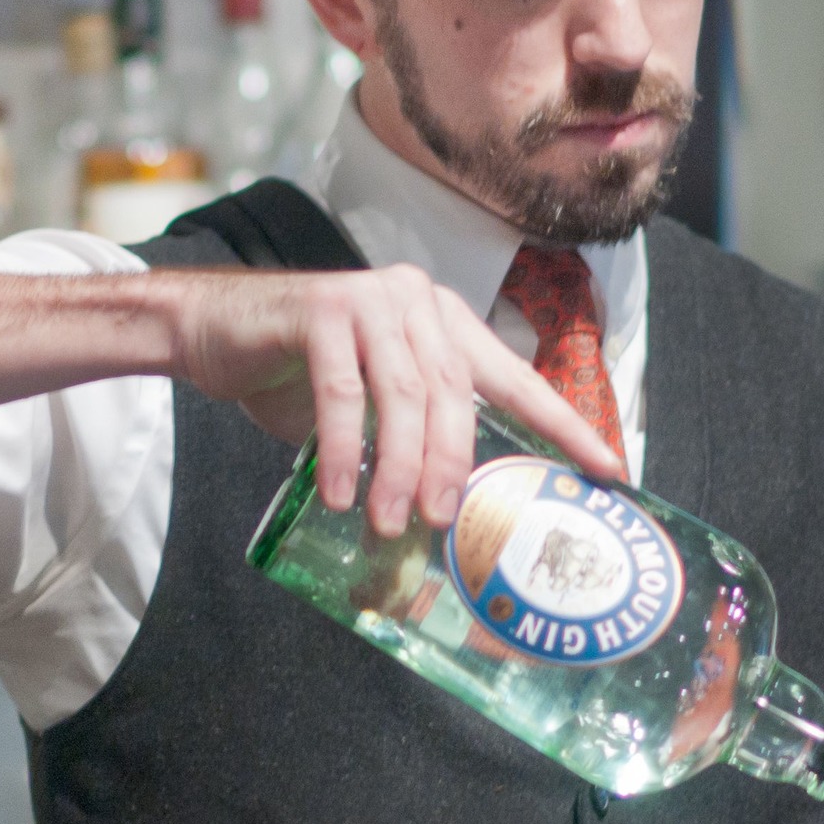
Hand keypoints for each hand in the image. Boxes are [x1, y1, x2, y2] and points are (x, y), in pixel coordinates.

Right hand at [165, 264, 626, 536]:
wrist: (214, 331)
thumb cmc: (296, 374)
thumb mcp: (370, 406)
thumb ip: (412, 436)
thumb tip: (451, 518)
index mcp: (445, 324)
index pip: (518, 380)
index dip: (566, 428)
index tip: (609, 474)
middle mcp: (417, 302)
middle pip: (455, 395)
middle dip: (455, 465)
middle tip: (446, 523)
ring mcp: (370, 299)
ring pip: (404, 395)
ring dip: (401, 466)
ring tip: (393, 522)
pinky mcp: (321, 310)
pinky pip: (343, 392)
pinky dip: (342, 448)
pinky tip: (339, 493)